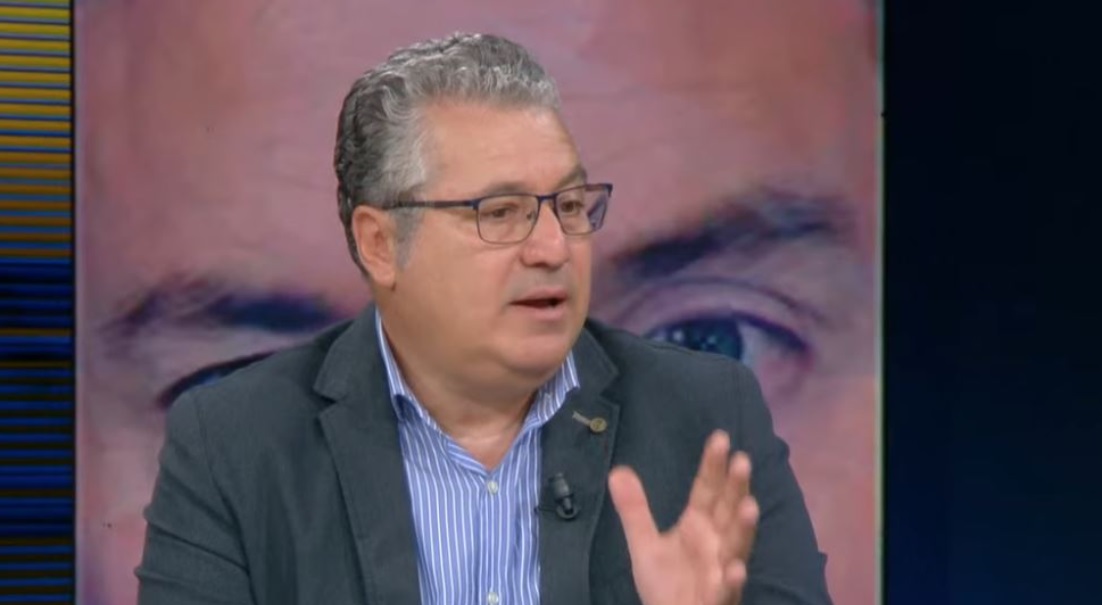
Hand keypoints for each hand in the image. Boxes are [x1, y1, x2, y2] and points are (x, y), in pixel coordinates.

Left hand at [609, 431, 758, 604]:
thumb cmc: (665, 584)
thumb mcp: (645, 545)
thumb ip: (635, 510)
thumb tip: (617, 470)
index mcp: (698, 525)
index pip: (707, 490)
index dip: (713, 466)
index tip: (720, 437)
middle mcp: (716, 543)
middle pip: (727, 511)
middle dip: (735, 488)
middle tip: (742, 460)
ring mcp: (721, 570)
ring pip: (736, 547)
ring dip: (743, 528)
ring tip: (749, 506)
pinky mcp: (719, 598)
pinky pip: (727, 590)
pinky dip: (732, 580)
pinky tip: (736, 569)